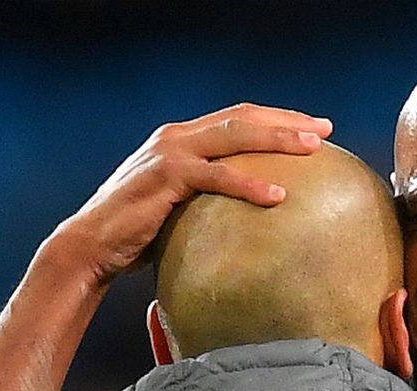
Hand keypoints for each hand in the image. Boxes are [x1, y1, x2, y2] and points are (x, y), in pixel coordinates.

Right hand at [49, 103, 332, 285]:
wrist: (92, 246)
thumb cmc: (139, 236)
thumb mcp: (181, 209)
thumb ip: (210, 200)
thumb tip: (254, 220)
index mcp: (183, 139)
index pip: (238, 118)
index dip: (277, 119)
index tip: (313, 129)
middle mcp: (177, 137)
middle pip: (242, 118)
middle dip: (287, 120)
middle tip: (324, 130)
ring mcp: (170, 153)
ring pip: (234, 136)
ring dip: (277, 139)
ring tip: (313, 149)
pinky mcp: (166, 177)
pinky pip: (216, 177)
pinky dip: (249, 184)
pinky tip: (278, 197)